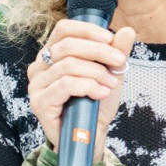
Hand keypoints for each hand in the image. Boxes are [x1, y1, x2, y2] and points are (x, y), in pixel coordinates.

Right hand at [26, 19, 137, 161]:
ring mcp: (36, 85)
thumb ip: (116, 53)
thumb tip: (128, 31)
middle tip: (119, 62)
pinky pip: (65, 85)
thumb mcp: (109, 74)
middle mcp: (39, 66)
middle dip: (99, 52)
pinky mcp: (39, 103)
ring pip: (68, 65)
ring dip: (96, 73)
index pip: (64, 29)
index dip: (87, 31)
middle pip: (67, 46)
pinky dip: (88, 86)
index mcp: (52, 54)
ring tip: (111, 83)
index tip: (110, 40)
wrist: (89, 136)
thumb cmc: (94, 103)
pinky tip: (101, 93)